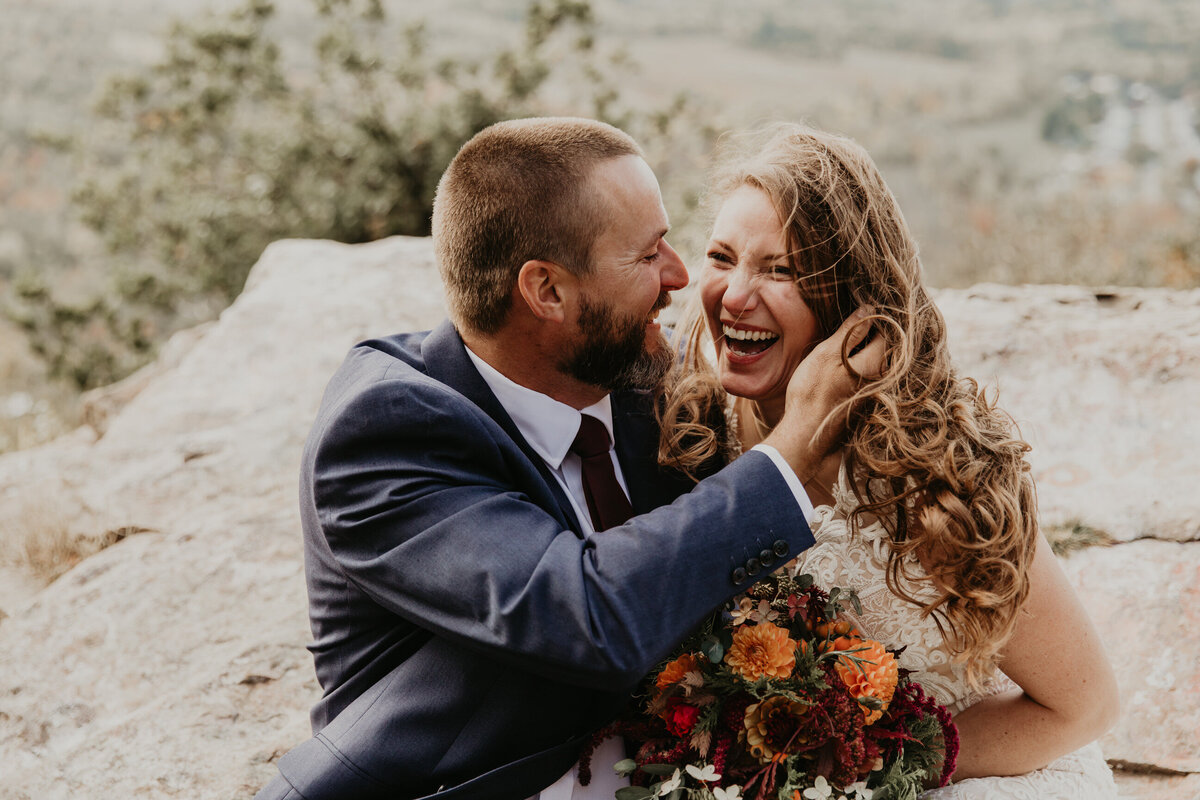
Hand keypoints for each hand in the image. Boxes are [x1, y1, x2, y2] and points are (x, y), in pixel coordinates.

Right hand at [763, 306, 884, 482]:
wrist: (806, 433)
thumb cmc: (813, 391)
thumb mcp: (828, 353)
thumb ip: (850, 331)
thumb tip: (870, 308)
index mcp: (875, 362)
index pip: (884, 330)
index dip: (870, 319)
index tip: (853, 315)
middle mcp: (880, 378)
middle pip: (880, 347)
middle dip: (864, 336)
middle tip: (842, 330)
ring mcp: (872, 392)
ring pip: (870, 362)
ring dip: (857, 353)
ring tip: (835, 350)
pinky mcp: (862, 403)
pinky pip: (863, 377)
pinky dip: (852, 369)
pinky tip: (835, 372)